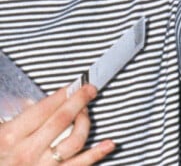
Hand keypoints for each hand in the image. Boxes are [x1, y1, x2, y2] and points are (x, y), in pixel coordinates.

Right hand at [0, 84, 114, 164]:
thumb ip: (17, 116)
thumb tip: (37, 101)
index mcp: (10, 137)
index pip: (45, 108)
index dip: (63, 93)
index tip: (74, 85)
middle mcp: (27, 153)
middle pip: (62, 120)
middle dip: (79, 100)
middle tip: (89, 89)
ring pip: (74, 140)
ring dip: (86, 122)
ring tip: (87, 112)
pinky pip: (78, 165)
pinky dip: (96, 154)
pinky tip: (109, 144)